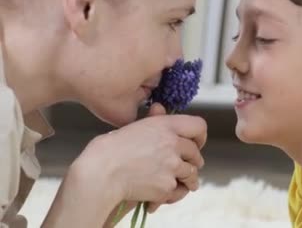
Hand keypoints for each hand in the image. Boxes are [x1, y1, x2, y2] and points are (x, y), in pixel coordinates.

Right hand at [72, 103, 206, 205]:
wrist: (101, 173)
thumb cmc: (111, 149)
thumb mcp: (133, 126)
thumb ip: (153, 119)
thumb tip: (160, 108)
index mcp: (166, 125)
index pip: (199, 126)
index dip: (200, 136)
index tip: (196, 143)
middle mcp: (173, 143)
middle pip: (196, 153)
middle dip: (192, 161)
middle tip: (185, 166)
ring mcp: (172, 165)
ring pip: (192, 173)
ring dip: (188, 179)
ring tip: (183, 182)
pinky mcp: (167, 185)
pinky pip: (179, 190)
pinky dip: (174, 193)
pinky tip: (164, 193)